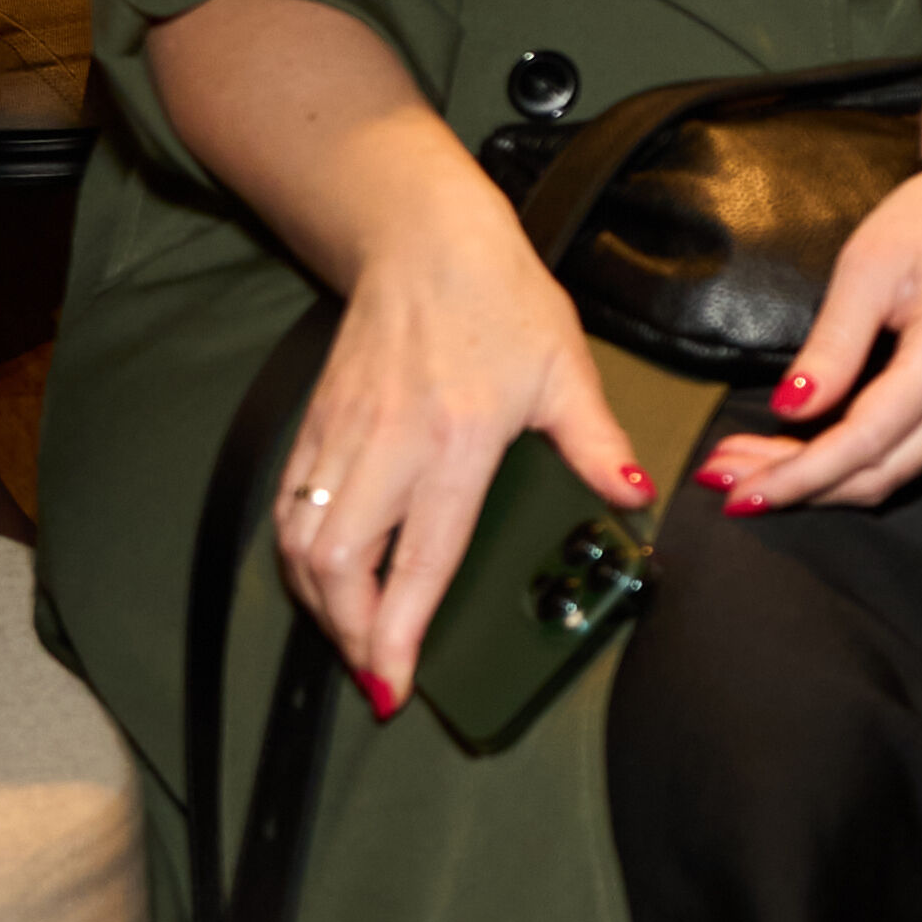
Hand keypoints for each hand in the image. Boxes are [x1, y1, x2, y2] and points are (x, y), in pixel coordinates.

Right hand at [279, 214, 649, 713]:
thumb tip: (632, 494)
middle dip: (346, 635)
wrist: (420, 236)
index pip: (420, 557)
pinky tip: (323, 580)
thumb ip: (594, 441)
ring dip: (316, 604)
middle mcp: (388, 443)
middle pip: (336, 564)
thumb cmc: (498, 298)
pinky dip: (298, 557)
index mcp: (456, 438)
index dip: (398, 632)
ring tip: (351, 639)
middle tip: (374, 674)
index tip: (393, 685)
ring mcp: (342, 434)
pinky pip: (289, 506)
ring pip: (300, 541)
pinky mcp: (316, 423)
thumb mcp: (565, 366)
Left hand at [695, 157, 921, 515]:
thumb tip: (788, 409)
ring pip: (893, 476)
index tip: (737, 491)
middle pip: (878, 473)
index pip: (867, 440)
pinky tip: (804, 453)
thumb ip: (831, 345)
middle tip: (726, 480)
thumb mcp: (867, 266)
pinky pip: (910, 458)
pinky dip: (852, 466)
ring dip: (820, 482)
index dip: (799, 474)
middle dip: (797, 487)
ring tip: (750, 468)